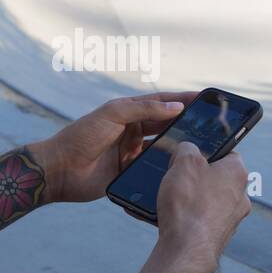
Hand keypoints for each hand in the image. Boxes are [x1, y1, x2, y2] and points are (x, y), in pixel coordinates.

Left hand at [29, 91, 198, 203]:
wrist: (59, 170)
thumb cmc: (81, 136)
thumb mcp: (112, 114)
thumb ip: (144, 109)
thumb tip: (175, 107)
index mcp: (129, 111)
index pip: (162, 102)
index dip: (183, 100)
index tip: (205, 100)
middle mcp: (133, 130)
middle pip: (166, 125)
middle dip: (187, 124)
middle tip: (212, 126)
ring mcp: (131, 152)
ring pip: (162, 148)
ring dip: (179, 147)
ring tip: (204, 149)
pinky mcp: (129, 172)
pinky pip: (152, 170)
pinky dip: (166, 170)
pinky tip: (182, 171)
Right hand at [155, 141, 250, 264]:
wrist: (186, 250)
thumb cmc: (189, 204)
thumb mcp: (184, 162)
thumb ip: (187, 148)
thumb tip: (186, 150)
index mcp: (237, 173)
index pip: (227, 152)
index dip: (207, 150)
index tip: (191, 153)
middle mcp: (239, 197)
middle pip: (215, 178)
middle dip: (194, 176)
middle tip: (176, 175)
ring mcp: (229, 220)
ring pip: (206, 200)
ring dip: (188, 198)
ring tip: (168, 198)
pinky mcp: (215, 237)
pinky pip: (198, 221)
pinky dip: (184, 217)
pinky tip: (167, 217)